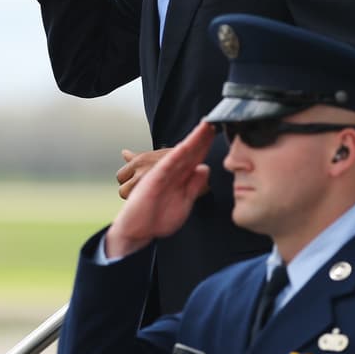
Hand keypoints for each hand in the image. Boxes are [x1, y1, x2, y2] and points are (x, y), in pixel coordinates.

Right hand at [105, 122, 214, 258]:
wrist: (138, 230)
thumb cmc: (156, 217)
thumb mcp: (184, 202)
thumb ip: (194, 185)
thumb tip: (204, 168)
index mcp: (179, 177)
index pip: (195, 157)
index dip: (205, 144)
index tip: (216, 132)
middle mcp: (170, 171)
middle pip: (188, 150)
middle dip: (201, 136)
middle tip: (213, 123)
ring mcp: (161, 173)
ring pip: (180, 153)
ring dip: (193, 140)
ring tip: (205, 129)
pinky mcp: (153, 179)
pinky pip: (167, 165)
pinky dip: (176, 155)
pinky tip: (185, 147)